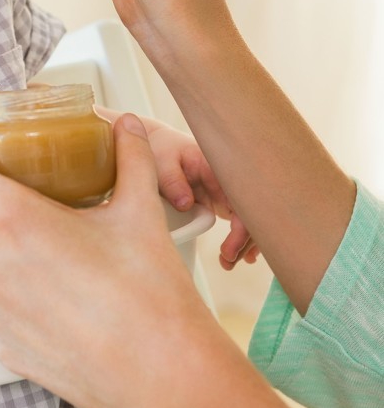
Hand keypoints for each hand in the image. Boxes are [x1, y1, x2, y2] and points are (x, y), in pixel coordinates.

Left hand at [0, 114, 232, 407]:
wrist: (165, 380)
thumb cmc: (150, 297)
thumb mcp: (140, 210)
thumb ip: (129, 157)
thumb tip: (127, 128)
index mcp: (7, 219)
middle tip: (28, 184)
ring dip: (3, 241)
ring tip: (52, 239)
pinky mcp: (2, 346)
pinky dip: (17, 286)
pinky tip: (60, 288)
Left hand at [133, 113, 258, 267]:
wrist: (156, 144)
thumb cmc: (160, 150)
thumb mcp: (162, 160)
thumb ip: (172, 180)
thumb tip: (186, 203)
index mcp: (217, 167)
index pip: (242, 200)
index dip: (242, 229)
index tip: (229, 251)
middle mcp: (227, 179)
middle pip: (250, 213)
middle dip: (245, 241)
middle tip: (228, 262)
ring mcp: (226, 190)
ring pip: (248, 219)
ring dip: (243, 243)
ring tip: (227, 263)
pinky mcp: (221, 199)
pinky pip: (239, 220)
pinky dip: (241, 238)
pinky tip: (240, 256)